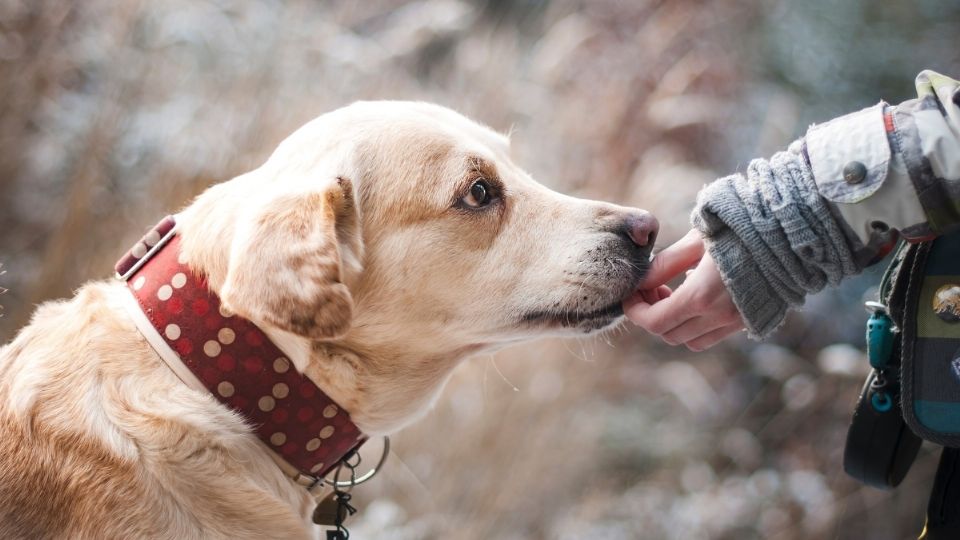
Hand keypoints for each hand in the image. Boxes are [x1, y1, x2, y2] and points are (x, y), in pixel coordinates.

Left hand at [624, 230, 743, 350]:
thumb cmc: (740, 228)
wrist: (791, 233)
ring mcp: (736, 322)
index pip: (654, 321)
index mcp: (702, 296)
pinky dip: (696, 325)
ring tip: (673, 293)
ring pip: (690, 340)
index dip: (635, 311)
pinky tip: (698, 296)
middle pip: (668, 334)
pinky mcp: (749, 321)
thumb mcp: (696, 240)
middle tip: (651, 288)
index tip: (631, 294)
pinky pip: (712, 336)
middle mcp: (719, 316)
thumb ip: (665, 264)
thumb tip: (640, 281)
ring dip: (674, 323)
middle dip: (652, 315)